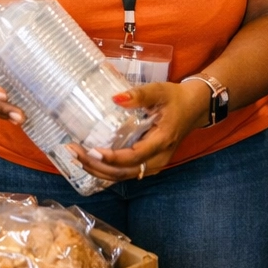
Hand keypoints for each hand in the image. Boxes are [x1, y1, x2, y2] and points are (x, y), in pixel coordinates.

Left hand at [71, 81, 209, 181]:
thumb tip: (115, 98)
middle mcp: (157, 159)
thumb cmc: (176, 99)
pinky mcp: (146, 164)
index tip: (92, 151)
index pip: (134, 157)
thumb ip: (139, 95)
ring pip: (121, 176)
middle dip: (96, 166)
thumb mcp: (160, 91)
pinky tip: (88, 160)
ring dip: (97, 170)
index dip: (112, 158)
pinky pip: (123, 172)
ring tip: (75, 157)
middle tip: (73, 152)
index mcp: (161, 142)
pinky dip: (105, 169)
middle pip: (123, 172)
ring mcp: (152, 165)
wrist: (194, 107)